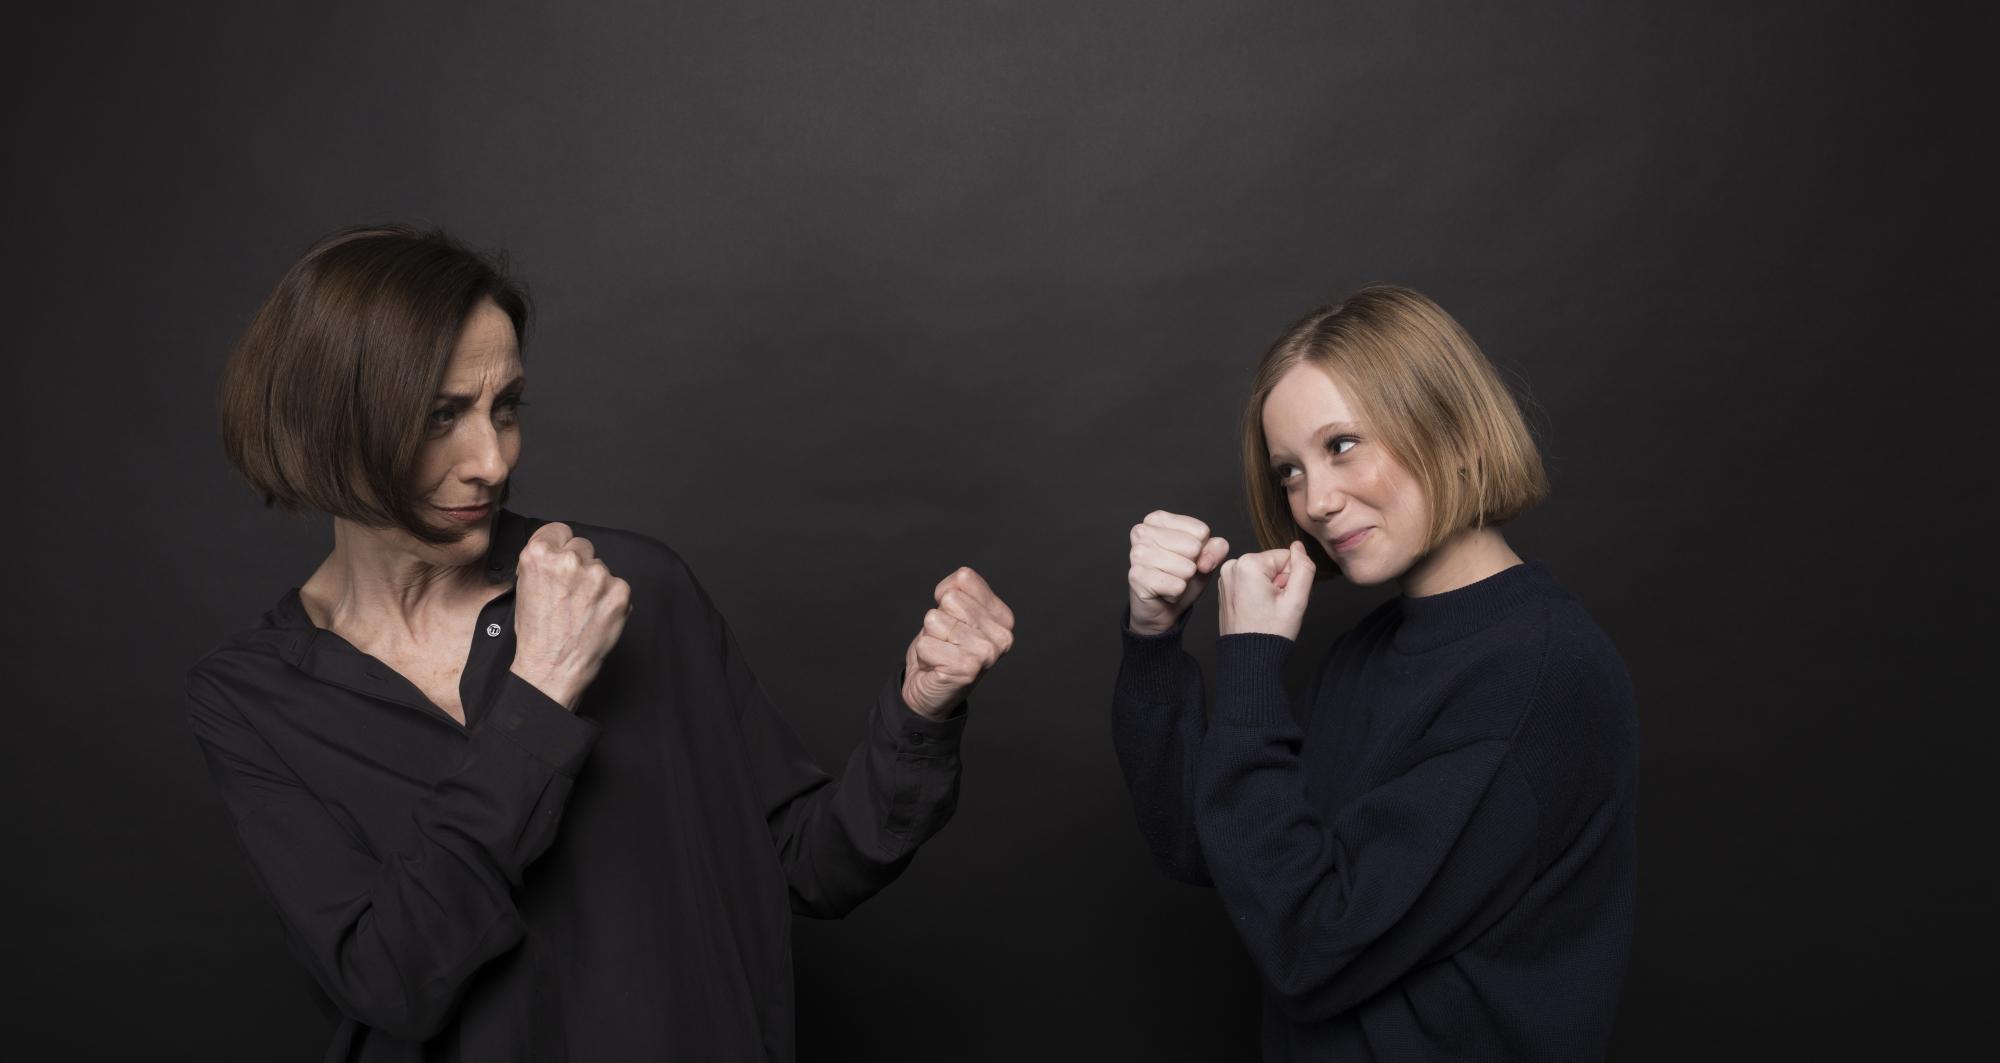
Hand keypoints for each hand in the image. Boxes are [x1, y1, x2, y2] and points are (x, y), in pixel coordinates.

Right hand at [509, 523, 631, 710]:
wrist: (552, 669)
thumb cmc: (537, 634)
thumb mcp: (525, 588)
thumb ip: (542, 563)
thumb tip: (558, 552)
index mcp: (539, 555)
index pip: (559, 530)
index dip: (559, 546)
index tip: (561, 558)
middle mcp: (569, 560)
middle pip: (583, 546)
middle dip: (579, 565)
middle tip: (571, 593)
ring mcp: (597, 576)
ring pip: (601, 567)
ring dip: (595, 584)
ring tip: (581, 609)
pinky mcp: (620, 592)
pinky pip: (618, 586)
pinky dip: (610, 600)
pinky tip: (595, 616)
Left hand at [902, 568, 1014, 718]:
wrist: (929, 691)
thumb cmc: (941, 648)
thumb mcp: (951, 610)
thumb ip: (957, 590)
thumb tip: (948, 594)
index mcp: (1004, 617)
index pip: (964, 579)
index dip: (945, 596)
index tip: (952, 620)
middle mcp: (1003, 635)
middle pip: (949, 600)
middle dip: (937, 620)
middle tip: (945, 642)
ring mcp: (987, 653)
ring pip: (934, 620)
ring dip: (930, 638)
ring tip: (941, 654)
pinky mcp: (967, 669)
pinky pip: (926, 643)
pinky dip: (924, 655)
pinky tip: (937, 667)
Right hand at [1126, 510, 1228, 636]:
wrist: (1161, 607)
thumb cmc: (1180, 577)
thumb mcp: (1205, 558)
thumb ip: (1216, 549)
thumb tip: (1206, 558)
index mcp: (1158, 520)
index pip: (1200, 531)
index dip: (1201, 550)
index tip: (1187, 557)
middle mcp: (1142, 532)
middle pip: (1193, 547)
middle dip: (1192, 565)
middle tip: (1177, 571)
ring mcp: (1137, 554)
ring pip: (1185, 568)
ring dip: (1184, 580)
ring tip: (1170, 580)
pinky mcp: (1137, 577)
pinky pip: (1176, 586)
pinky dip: (1176, 594)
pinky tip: (1164, 591)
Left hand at [1217, 540, 1313, 640]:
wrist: (1248, 658)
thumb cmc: (1270, 633)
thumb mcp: (1296, 600)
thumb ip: (1304, 568)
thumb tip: (1298, 547)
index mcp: (1248, 564)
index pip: (1285, 557)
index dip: (1291, 578)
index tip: (1283, 598)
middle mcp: (1232, 566)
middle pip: (1272, 564)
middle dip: (1279, 583)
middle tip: (1275, 606)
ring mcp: (1225, 577)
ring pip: (1262, 572)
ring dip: (1269, 588)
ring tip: (1265, 609)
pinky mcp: (1225, 586)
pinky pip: (1250, 581)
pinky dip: (1257, 593)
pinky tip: (1257, 610)